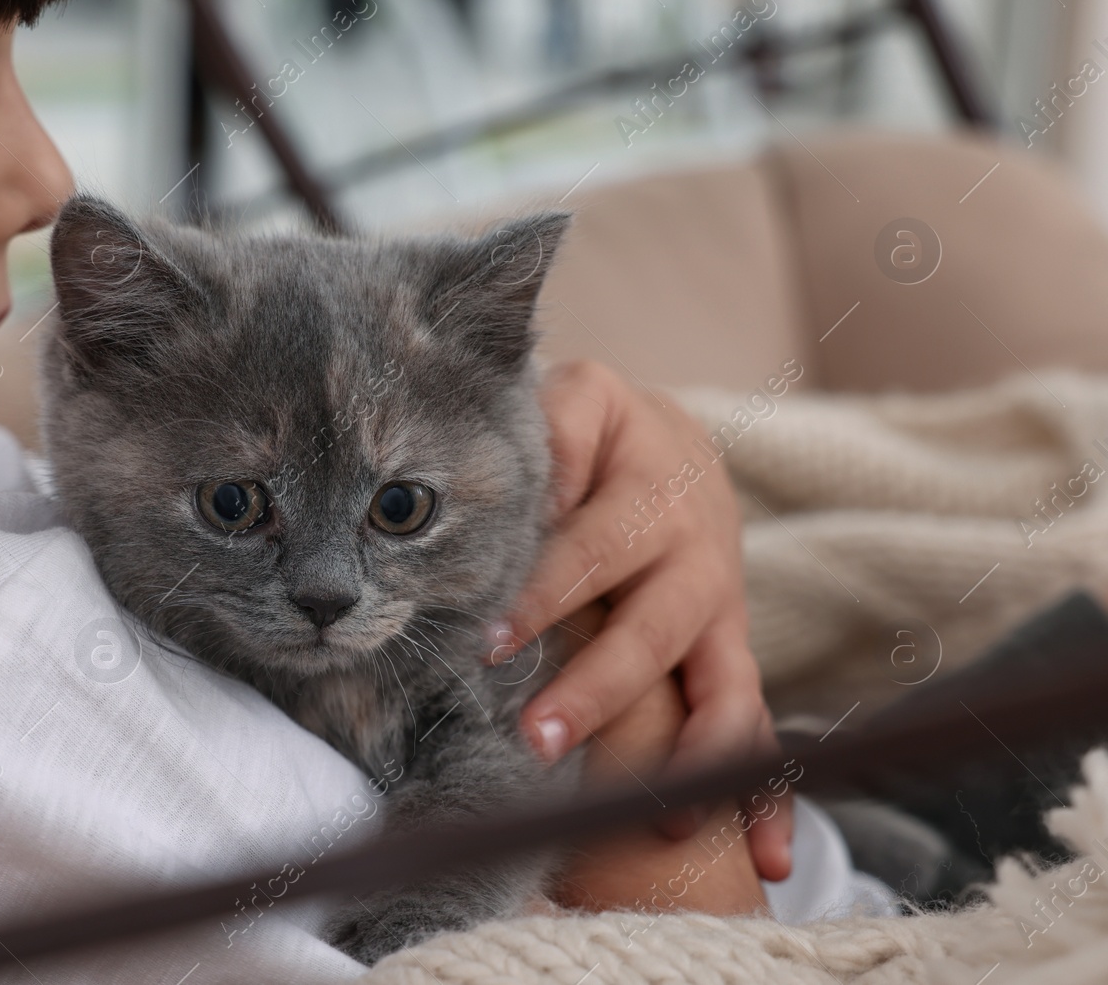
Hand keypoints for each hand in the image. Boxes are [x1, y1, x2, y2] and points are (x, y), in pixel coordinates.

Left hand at [490, 360, 792, 880]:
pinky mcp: (731, 657)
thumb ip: (558, 429)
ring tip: (657, 820)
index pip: (593, 549)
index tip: (487, 642)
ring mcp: (723, 616)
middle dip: (599, 691)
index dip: (543, 593)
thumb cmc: (602, 432)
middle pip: (654, 633)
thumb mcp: (583, 399)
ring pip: (720, 692)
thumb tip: (539, 490)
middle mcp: (699, 559)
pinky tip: (765, 856)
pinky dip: (769, 795)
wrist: (678, 448)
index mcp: (654, 494)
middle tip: (538, 739)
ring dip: (688, 758)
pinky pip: (756, 729)